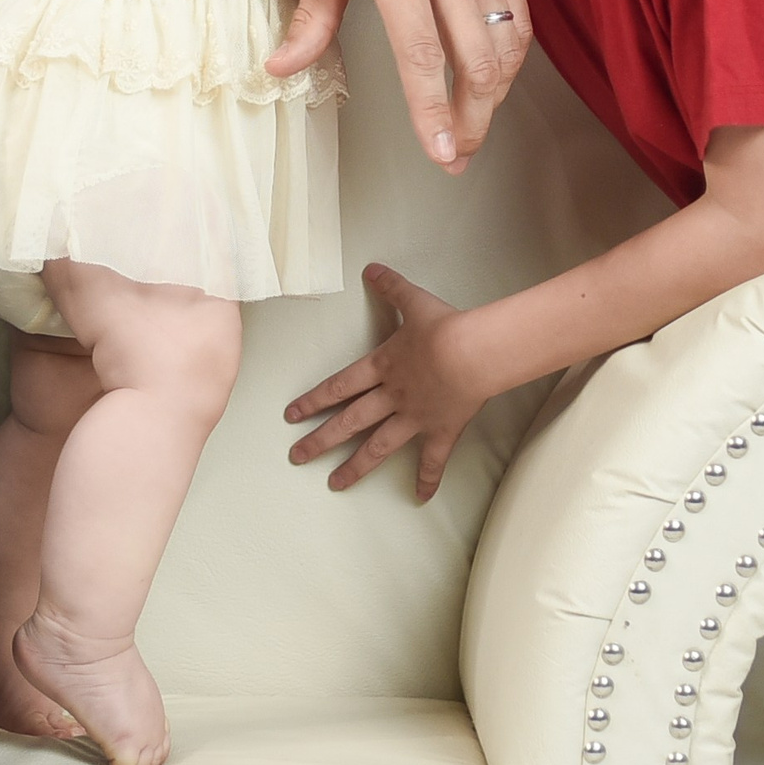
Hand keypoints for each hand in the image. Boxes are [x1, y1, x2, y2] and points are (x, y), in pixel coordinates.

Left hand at [267, 0, 527, 171]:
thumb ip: (312, 19)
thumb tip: (280, 69)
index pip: (422, 54)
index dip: (433, 108)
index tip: (441, 152)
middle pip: (474, 61)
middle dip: (471, 120)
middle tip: (456, 155)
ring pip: (504, 47)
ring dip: (493, 98)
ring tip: (471, 130)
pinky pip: (519, 20)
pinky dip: (512, 61)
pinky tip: (495, 84)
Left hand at [285, 263, 493, 500]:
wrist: (473, 352)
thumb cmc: (443, 327)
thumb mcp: (413, 301)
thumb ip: (391, 287)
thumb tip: (371, 267)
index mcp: (381, 367)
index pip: (338, 387)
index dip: (312, 401)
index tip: (291, 416)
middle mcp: (391, 397)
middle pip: (349, 422)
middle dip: (320, 441)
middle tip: (296, 457)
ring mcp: (414, 417)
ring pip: (378, 447)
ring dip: (355, 467)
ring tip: (335, 484)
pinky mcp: (441, 431)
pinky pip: (433, 460)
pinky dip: (428, 479)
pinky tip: (420, 497)